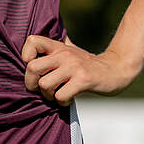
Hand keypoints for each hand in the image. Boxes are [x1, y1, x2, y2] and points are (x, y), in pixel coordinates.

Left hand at [21, 35, 137, 105]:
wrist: (116, 70)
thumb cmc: (88, 65)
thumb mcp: (70, 52)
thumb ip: (53, 51)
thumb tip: (30, 54)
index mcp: (58, 47)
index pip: (32, 41)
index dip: (26, 55)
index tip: (34, 68)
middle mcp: (64, 54)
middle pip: (32, 67)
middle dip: (31, 83)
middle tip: (39, 90)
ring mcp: (74, 67)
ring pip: (44, 84)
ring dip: (47, 96)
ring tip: (56, 96)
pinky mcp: (83, 80)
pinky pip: (61, 95)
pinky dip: (61, 102)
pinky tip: (68, 100)